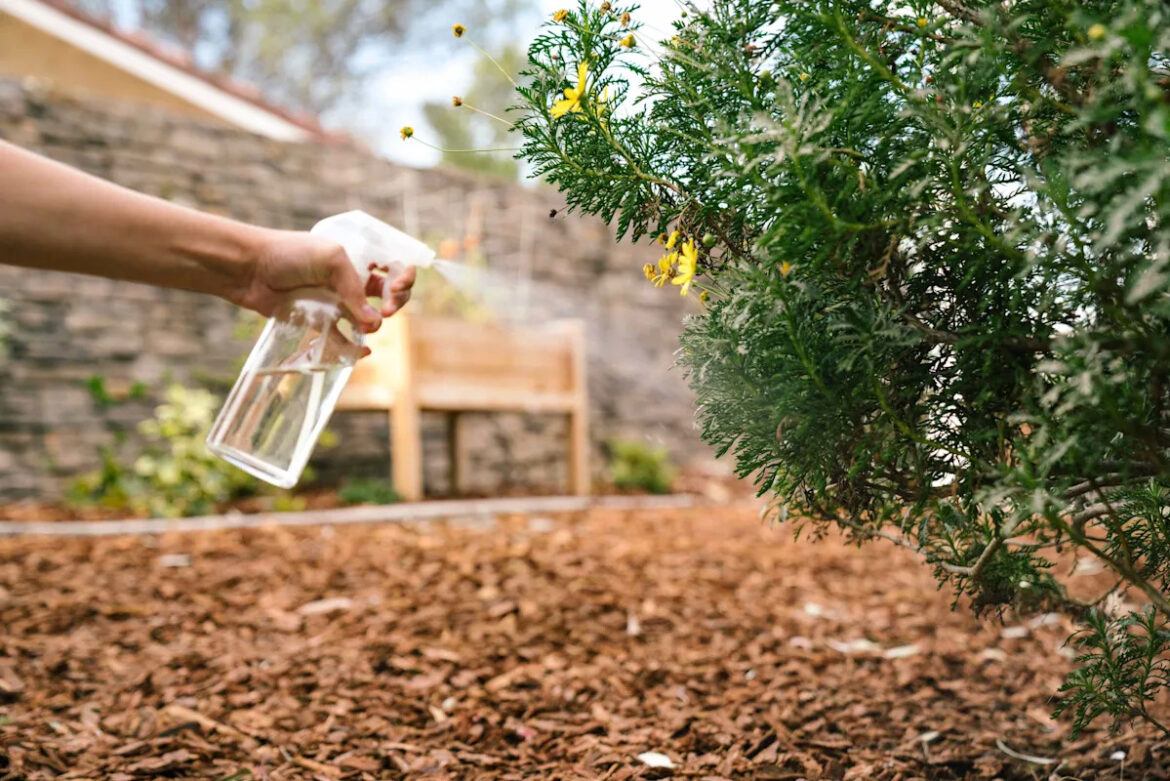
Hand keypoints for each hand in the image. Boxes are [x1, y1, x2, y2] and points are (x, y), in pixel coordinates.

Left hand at [232, 229, 415, 332]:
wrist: (250, 269)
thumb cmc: (289, 253)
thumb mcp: (330, 258)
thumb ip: (354, 288)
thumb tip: (373, 322)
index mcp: (358, 259)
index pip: (393, 269)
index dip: (403, 279)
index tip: (396, 287)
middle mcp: (350, 281)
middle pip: (388, 296)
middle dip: (396, 303)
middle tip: (388, 310)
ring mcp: (335, 303)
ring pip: (367, 320)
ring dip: (373, 326)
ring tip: (367, 327)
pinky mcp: (319, 322)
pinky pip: (342, 339)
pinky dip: (353, 347)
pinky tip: (361, 351)